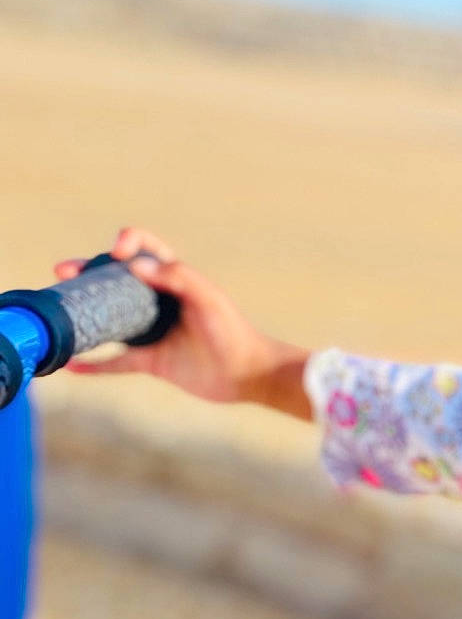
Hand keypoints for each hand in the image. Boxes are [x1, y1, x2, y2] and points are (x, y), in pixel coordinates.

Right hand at [53, 227, 312, 417]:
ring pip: (109, 319)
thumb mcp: (208, 298)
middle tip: (64, 271)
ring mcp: (153, 332)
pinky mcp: (152, 361)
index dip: (128, 243)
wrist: (248, 375)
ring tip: (57, 306)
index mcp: (176, 280)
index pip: (146, 249)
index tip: (116, 253)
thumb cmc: (233, 332)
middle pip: (117, 281)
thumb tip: (136, 265)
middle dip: (89, 272)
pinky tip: (70, 364)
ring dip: (84, 312)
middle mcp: (160, 303)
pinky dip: (94, 365)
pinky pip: (116, 363)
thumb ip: (178, 276)